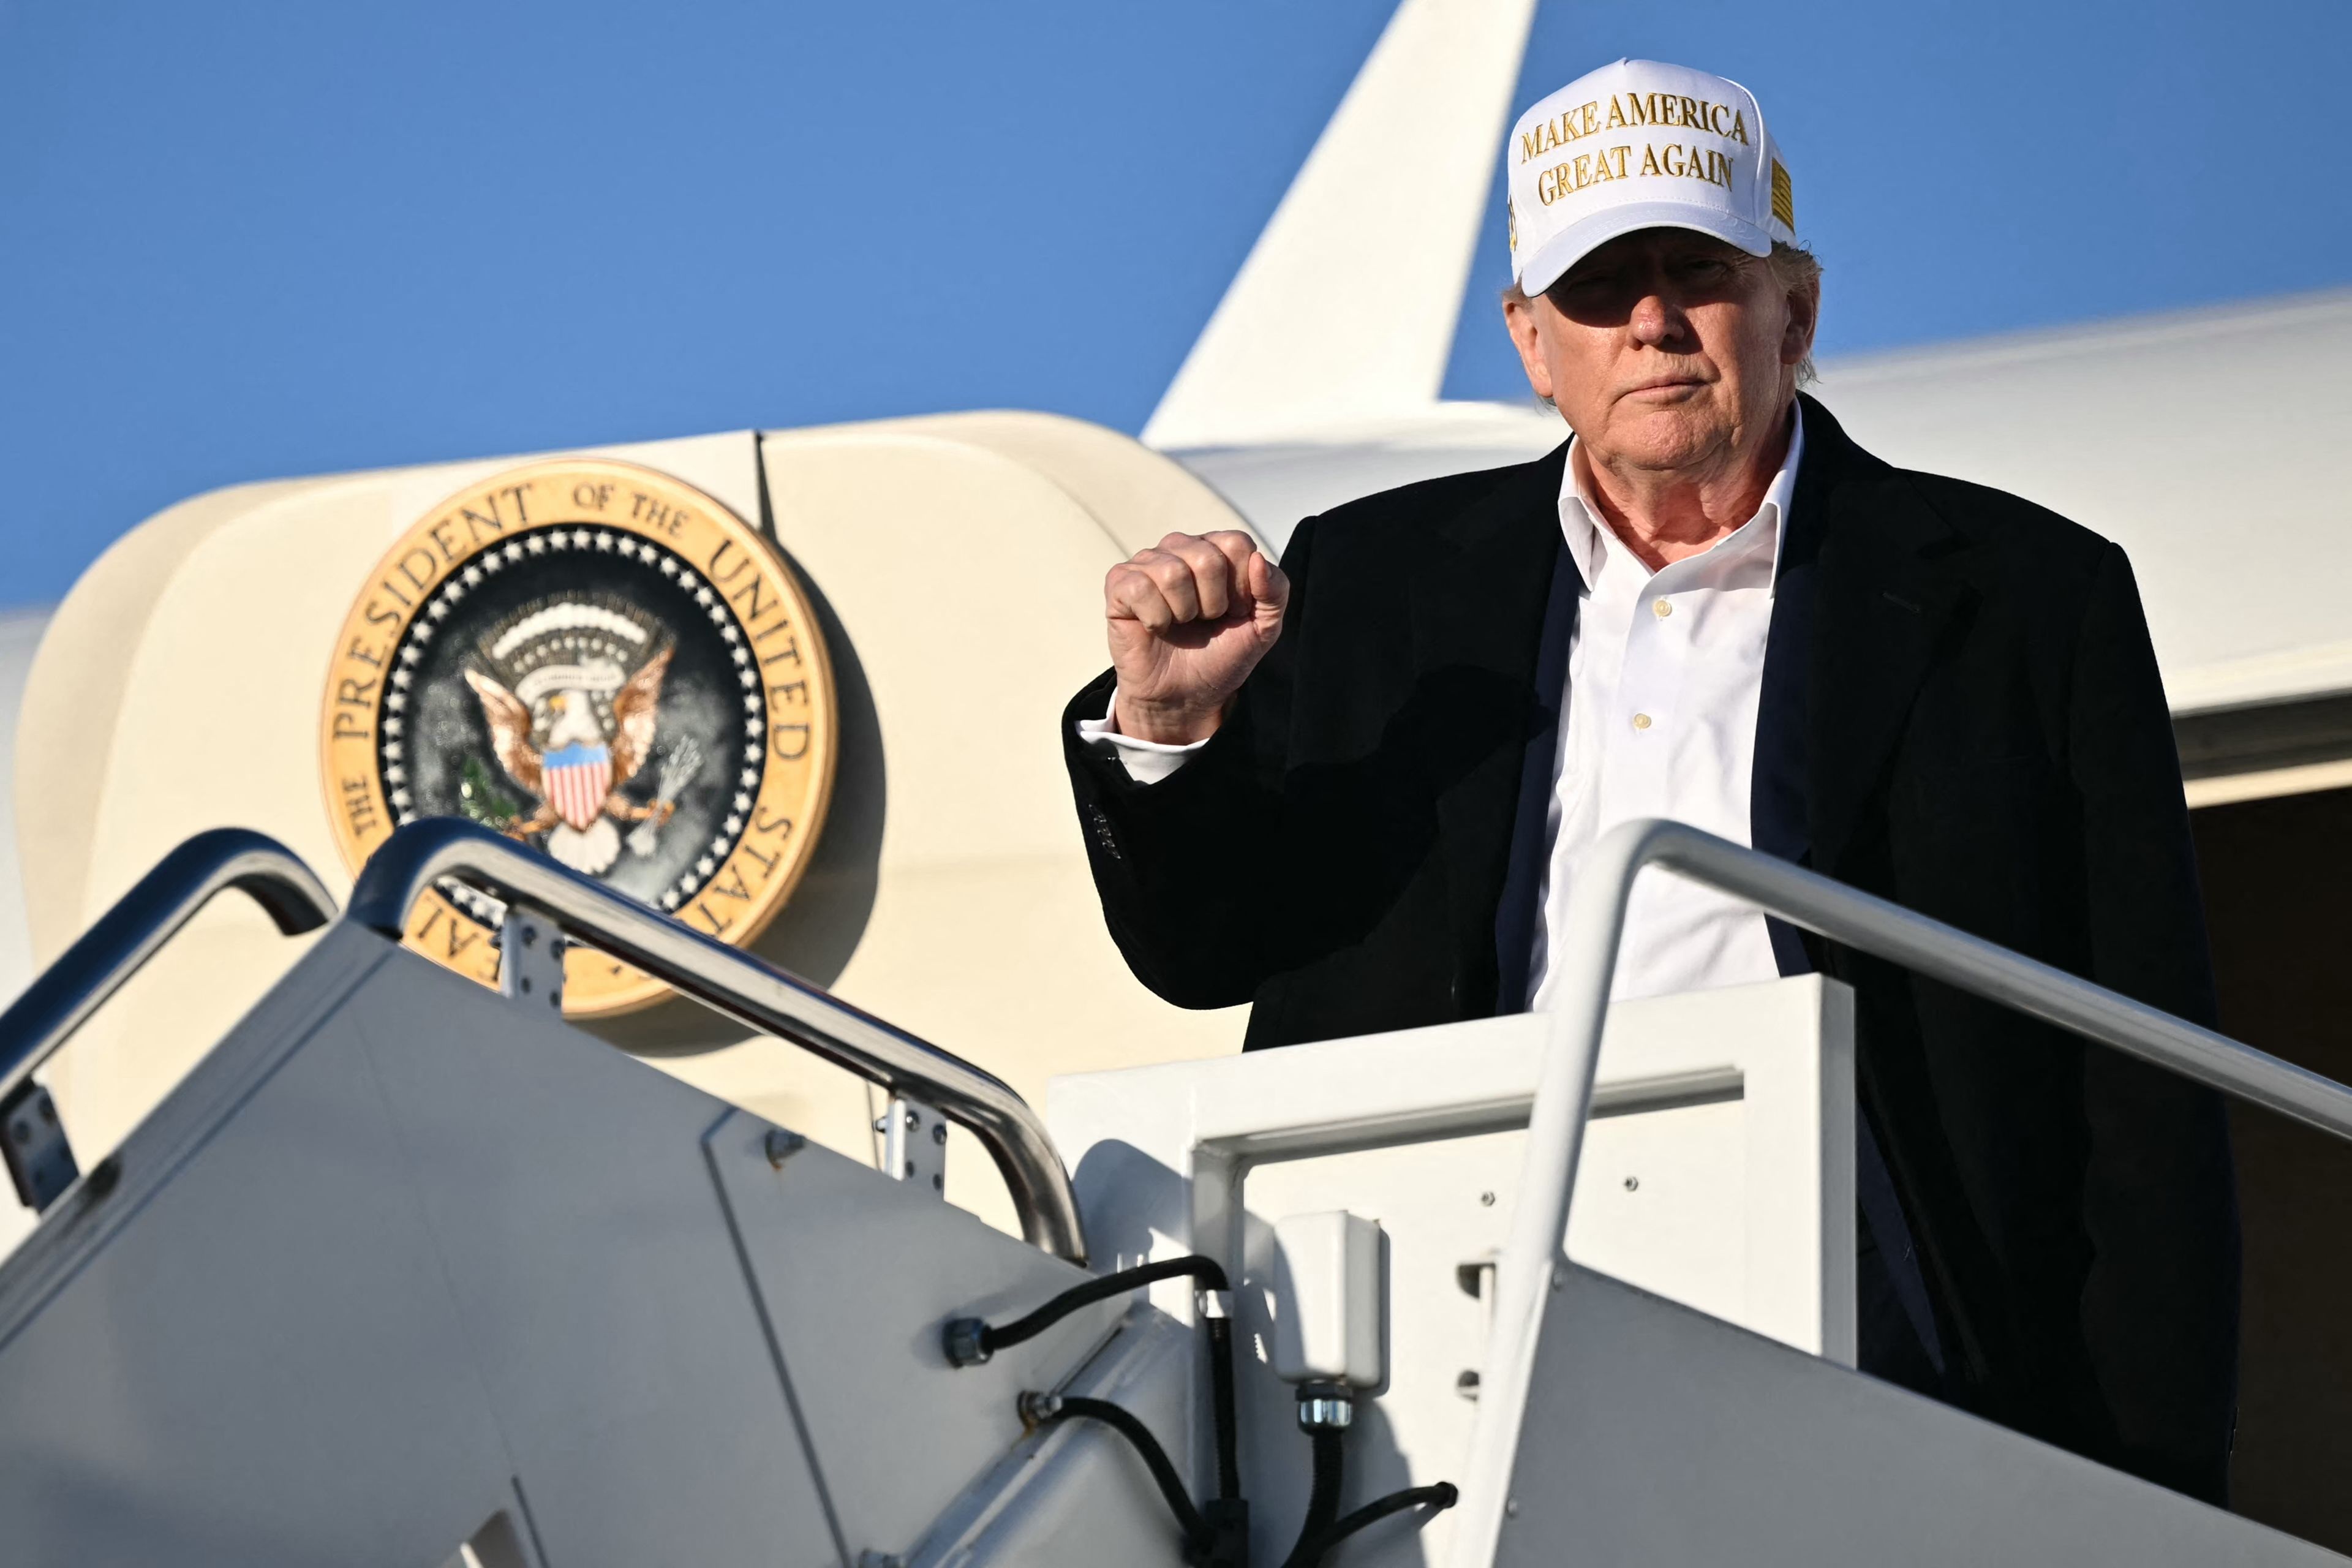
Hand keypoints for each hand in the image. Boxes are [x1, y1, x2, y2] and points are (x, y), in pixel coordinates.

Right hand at [1104, 530, 1289, 743]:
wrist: (1185, 696)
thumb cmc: (1220, 656)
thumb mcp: (1263, 628)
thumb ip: (1275, 592)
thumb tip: (1258, 559)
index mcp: (1216, 549)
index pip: (1237, 544)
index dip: (1241, 588)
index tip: (1232, 612)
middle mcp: (1180, 548)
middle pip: (1207, 558)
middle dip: (1213, 603)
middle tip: (1204, 621)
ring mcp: (1147, 563)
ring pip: (1172, 573)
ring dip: (1183, 612)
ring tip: (1180, 624)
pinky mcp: (1119, 584)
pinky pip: (1140, 588)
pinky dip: (1155, 618)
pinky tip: (1156, 626)